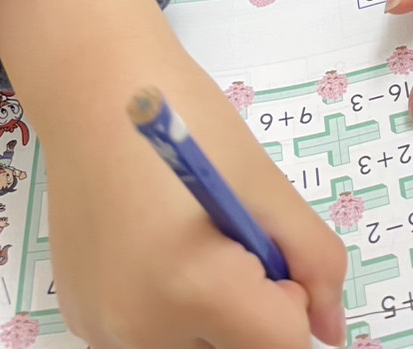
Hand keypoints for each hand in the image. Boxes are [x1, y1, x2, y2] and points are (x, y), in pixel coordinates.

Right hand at [0, 0, 346, 347]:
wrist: (92, 88)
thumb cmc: (185, 118)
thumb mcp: (264, 184)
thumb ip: (313, 260)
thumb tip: (330, 330)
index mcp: (192, 288)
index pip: (283, 345)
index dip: (291, 299)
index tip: (268, 247)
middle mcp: (138, 329)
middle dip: (251, 311)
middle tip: (232, 241)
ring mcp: (102, 330)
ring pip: (195, 348)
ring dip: (213, 316)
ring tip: (190, 242)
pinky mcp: (82, 320)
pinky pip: (152, 336)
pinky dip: (172, 310)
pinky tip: (156, 249)